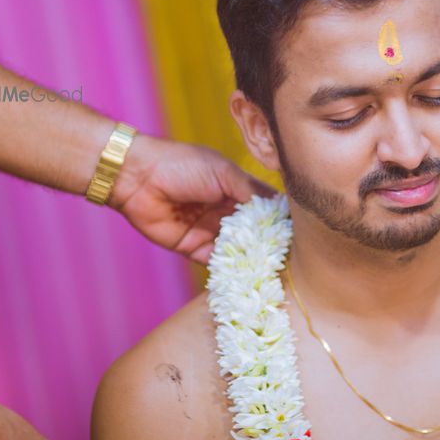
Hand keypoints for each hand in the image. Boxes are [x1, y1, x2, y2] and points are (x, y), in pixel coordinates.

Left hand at [110, 135, 276, 262]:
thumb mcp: (223, 172)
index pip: (266, 207)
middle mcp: (227, 211)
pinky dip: (229, 269)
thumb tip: (279, 210)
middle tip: (291, 256)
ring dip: (252, 258)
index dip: (282, 218)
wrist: (137, 178)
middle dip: (269, 243)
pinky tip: (246, 274)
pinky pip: (215, 262)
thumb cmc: (182, 165)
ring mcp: (211, 230)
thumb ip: (251, 192)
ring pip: (238, 249)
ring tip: (273, 269)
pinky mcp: (194, 248)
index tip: (301, 232)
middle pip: (255, 232)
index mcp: (237, 188)